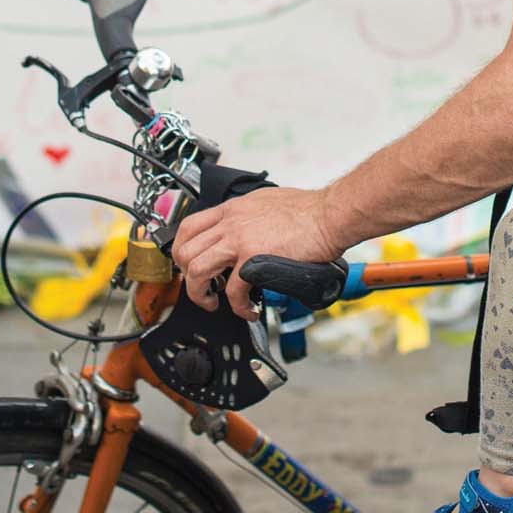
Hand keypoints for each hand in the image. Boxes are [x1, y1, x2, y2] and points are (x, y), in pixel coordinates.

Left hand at [171, 185, 339, 320]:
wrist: (330, 214)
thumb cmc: (309, 210)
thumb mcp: (266, 202)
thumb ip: (248, 217)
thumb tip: (244, 231)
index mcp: (232, 209)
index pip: (189, 227)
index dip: (182, 251)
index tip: (188, 265)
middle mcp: (231, 223)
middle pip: (185, 250)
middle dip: (186, 276)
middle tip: (201, 288)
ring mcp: (240, 240)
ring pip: (197, 270)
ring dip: (201, 294)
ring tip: (214, 303)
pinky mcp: (254, 259)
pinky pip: (233, 290)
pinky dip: (237, 307)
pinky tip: (248, 310)